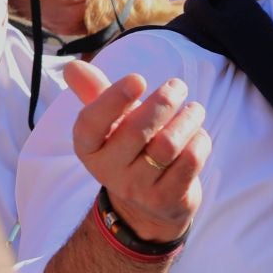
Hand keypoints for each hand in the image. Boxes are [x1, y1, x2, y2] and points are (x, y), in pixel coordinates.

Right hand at [65, 61, 208, 245]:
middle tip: (177, 86)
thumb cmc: (128, 149)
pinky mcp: (166, 200)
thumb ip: (93, 92)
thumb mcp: (109, 122)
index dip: (113, 99)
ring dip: (187, 119)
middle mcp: (108, 170)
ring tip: (194, 109)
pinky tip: (197, 135)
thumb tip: (72, 66)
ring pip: (167, 145)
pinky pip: (189, 162)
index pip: (91, 123)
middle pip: (137, 130)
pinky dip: (199, 141)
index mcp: (88, 147)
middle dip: (163, 101)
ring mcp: (137, 189)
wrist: (147, 205)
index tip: (138, 79)